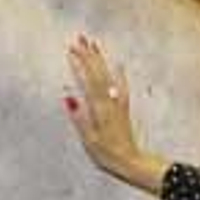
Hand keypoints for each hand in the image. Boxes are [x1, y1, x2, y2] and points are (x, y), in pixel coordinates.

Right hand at [66, 35, 168, 192]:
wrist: (131, 161)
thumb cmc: (107, 154)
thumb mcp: (89, 140)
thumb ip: (80, 118)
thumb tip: (68, 97)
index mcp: (100, 108)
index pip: (89, 80)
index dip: (81, 63)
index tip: (72, 49)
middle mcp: (111, 101)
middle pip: (99, 73)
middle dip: (89, 55)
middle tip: (79, 38)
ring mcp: (119, 103)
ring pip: (109, 75)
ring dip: (101, 59)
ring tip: (94, 44)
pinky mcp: (123, 107)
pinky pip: (121, 85)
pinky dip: (118, 73)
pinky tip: (117, 63)